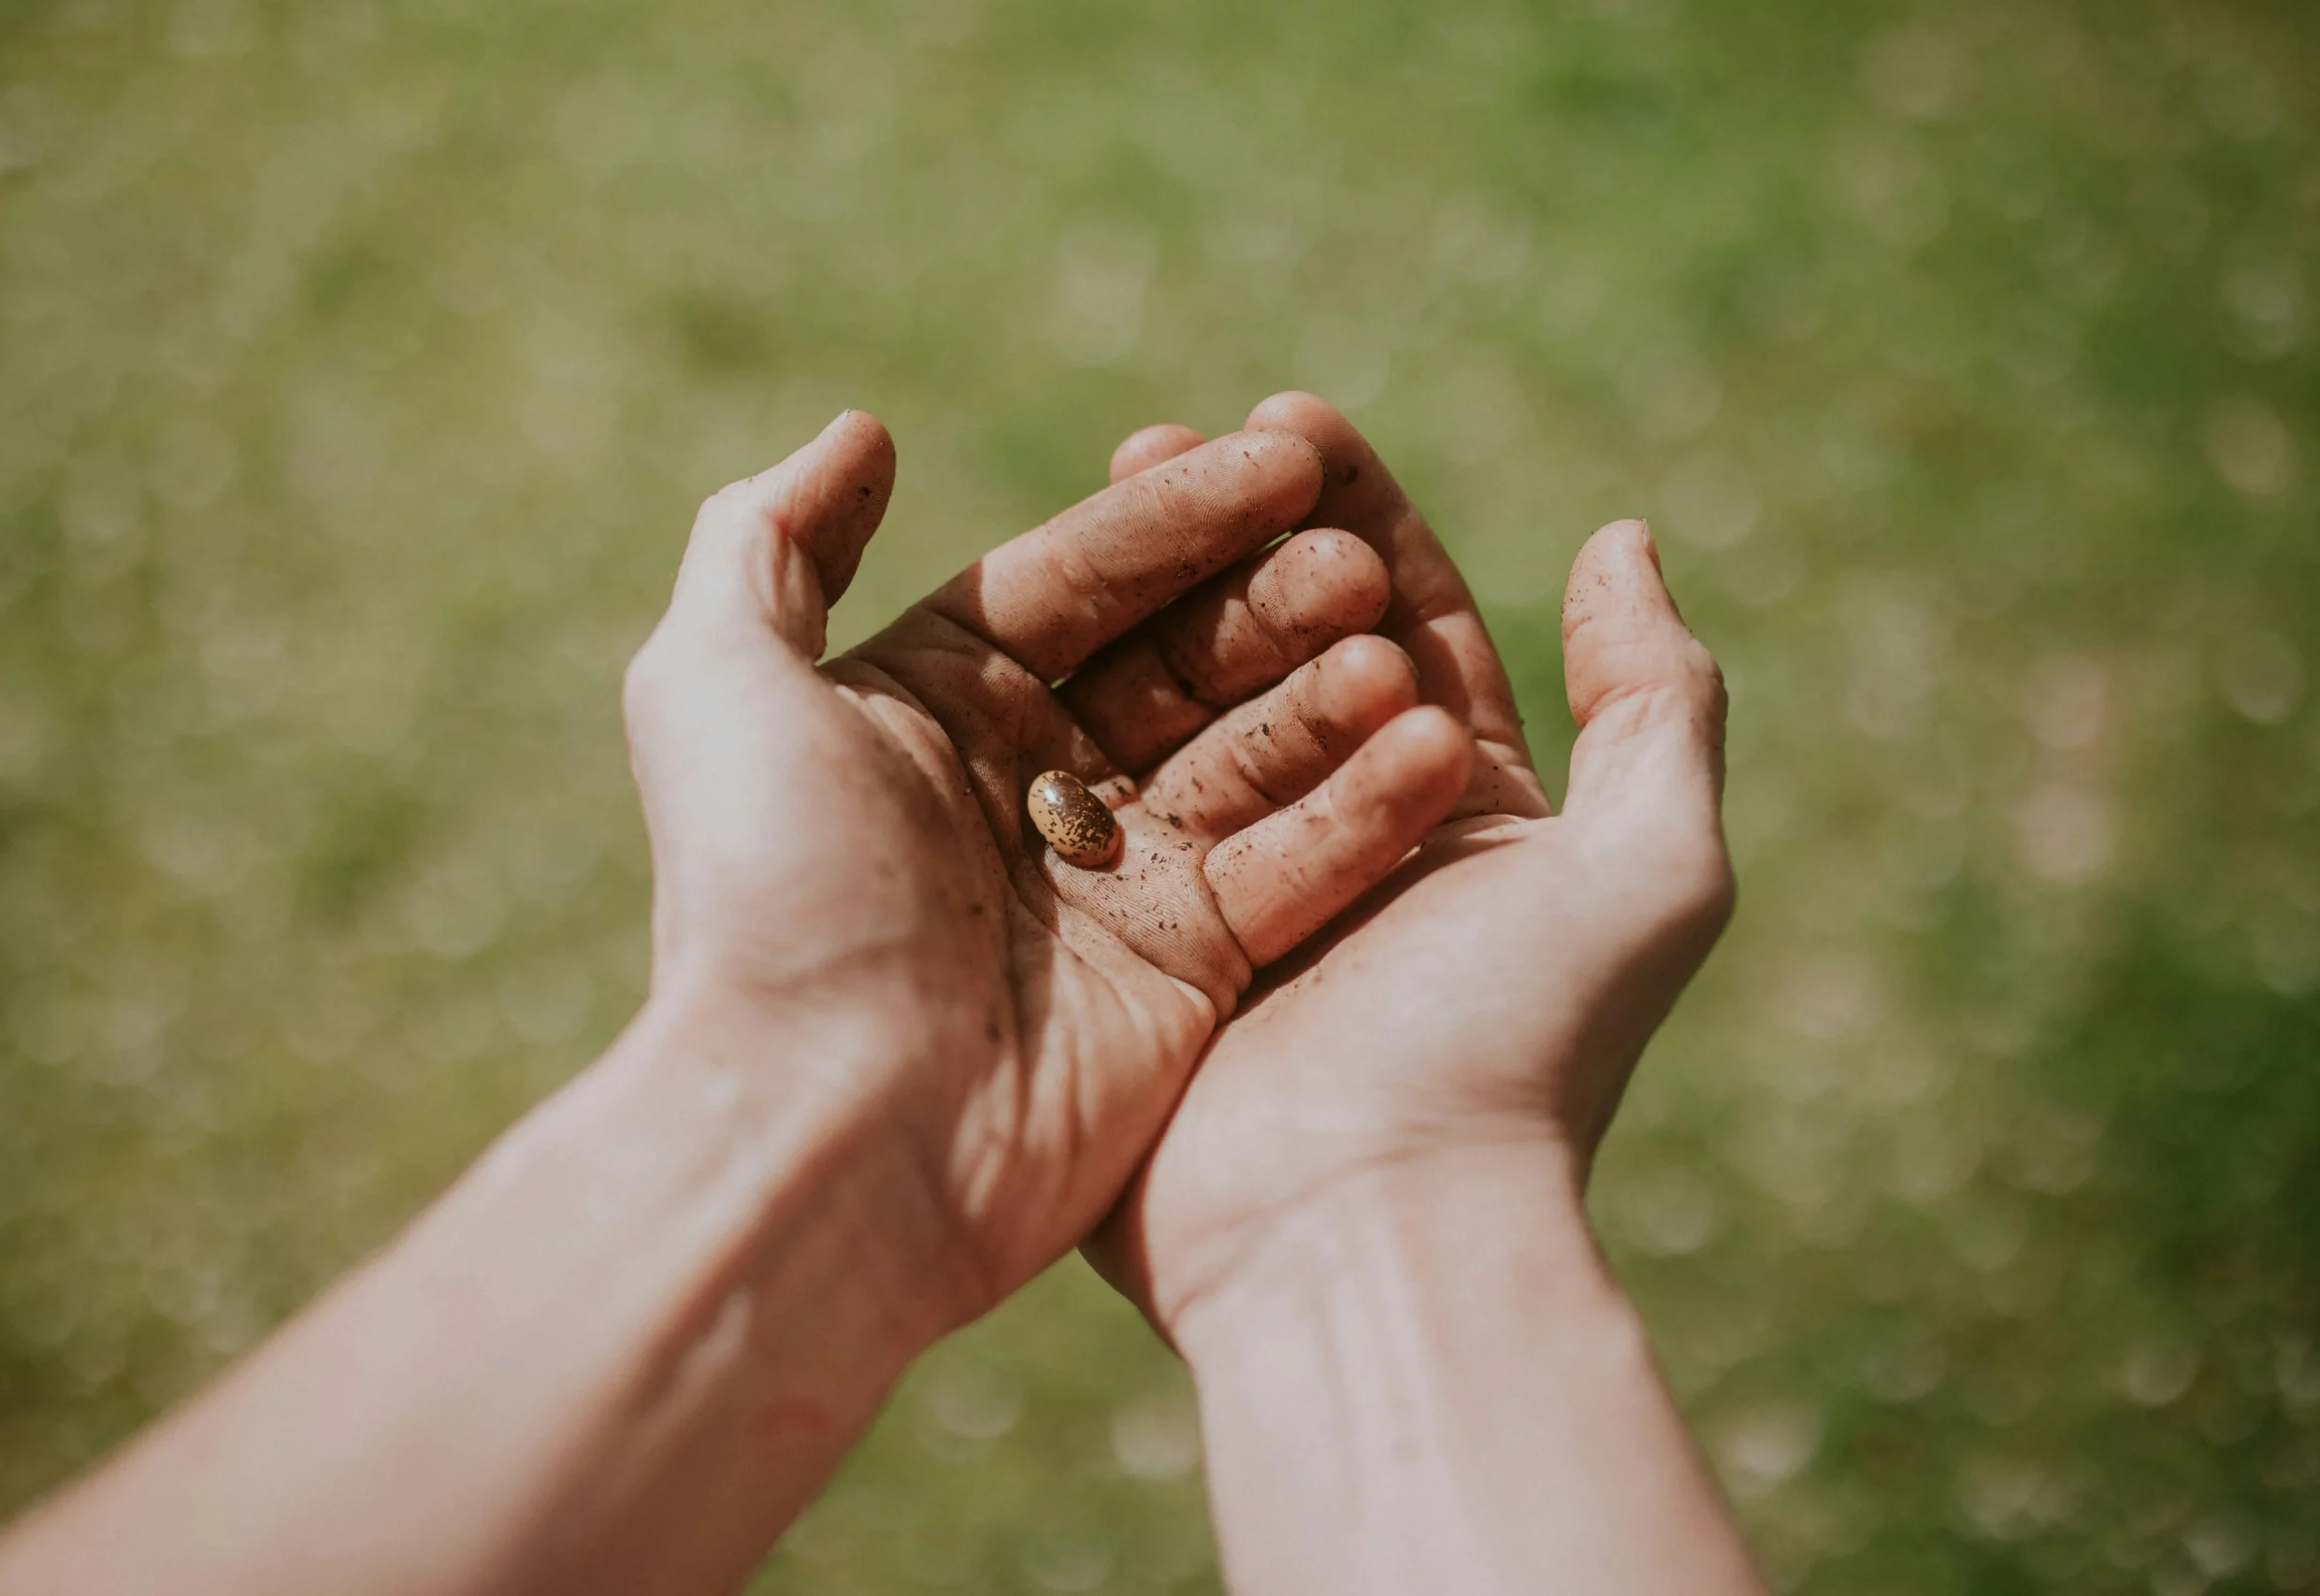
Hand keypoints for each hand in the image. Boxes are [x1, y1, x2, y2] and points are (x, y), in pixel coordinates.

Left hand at [623, 409, 1476, 1329]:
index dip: (1179, 511)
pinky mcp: (1187, 973)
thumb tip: (864, 433)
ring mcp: (1114, 881)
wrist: (825, 1127)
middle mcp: (1028, 784)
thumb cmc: (772, 893)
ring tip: (1395, 653)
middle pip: (1179, 656)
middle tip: (1350, 560)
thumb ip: (770, 540)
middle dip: (1270, 599)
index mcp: (932, 706)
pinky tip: (1434, 750)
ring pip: (1250, 754)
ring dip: (1329, 695)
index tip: (1286, 453)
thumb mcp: (714, 683)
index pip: (1080, 577)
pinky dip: (1361, 813)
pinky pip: (1292, 869)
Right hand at [1086, 393, 1732, 1336]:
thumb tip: (1621, 539)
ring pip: (1188, 708)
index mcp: (1464, 816)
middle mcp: (1348, 845)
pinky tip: (1039, 625)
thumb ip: (1657, 700)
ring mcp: (1231, 892)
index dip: (1357, 513)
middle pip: (1287, 649)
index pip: (1414, 621)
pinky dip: (1082, 710)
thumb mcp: (1651, 869)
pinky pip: (1108, 800)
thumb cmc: (1517, 1049)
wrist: (1370, 1231)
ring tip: (1112, 490)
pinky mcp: (1135, 944)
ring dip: (1156, 599)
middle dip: (1236, 536)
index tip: (1288, 416)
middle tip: (1174, 438)